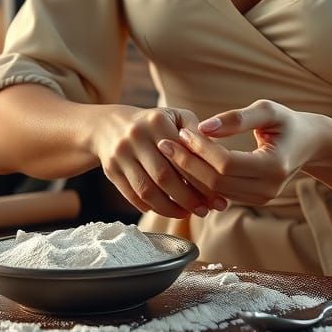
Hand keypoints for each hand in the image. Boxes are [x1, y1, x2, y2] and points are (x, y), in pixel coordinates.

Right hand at [91, 105, 228, 219]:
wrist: (110, 125)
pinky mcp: (110, 170)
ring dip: (169, 208)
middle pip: (164, 177)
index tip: (217, 197)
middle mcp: (136, 136)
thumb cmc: (155, 123)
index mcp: (157, 121)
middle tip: (204, 211)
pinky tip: (166, 209)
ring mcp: (120, 154)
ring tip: (187, 214)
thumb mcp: (177, 118)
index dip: (201, 181)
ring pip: (147, 191)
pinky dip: (151, 207)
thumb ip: (198, 136)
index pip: (183, 158)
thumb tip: (221, 163)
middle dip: (187, 198)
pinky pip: (132, 196)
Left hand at [157, 99, 325, 206]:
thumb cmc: (287, 122)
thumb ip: (236, 118)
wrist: (308, 144)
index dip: (201, 149)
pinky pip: (219, 192)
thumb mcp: (267, 110)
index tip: (182, 131)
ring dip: (190, 171)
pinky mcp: (252, 199)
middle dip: (187, 162)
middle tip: (166, 142)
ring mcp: (260, 198)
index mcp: (273, 166)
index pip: (226, 164)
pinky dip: (199, 178)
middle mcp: (267, 188)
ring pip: (214, 191)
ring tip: (171, 149)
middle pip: (216, 182)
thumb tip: (203, 126)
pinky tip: (185, 161)